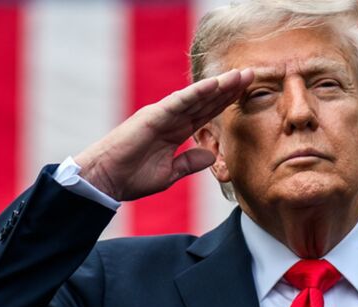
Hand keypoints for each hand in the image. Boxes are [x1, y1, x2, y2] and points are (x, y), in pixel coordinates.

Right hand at [74, 68, 253, 200]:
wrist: (106, 180)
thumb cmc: (132, 176)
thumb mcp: (169, 173)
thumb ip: (190, 163)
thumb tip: (211, 156)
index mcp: (176, 130)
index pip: (207, 112)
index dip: (226, 102)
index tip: (247, 92)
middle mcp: (171, 118)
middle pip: (206, 100)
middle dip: (229, 88)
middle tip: (252, 74)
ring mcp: (162, 115)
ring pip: (196, 97)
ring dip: (218, 86)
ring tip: (239, 75)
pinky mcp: (153, 117)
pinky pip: (179, 102)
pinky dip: (196, 93)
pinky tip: (214, 85)